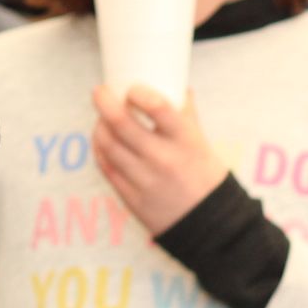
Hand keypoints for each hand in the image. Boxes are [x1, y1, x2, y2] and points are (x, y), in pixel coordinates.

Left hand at [90, 86, 229, 236]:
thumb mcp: (201, 142)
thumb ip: (186, 114)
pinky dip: (100, 149)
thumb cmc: (204, 176)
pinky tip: (101, 141)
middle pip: (122, 124)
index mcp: (185, 140)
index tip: (131, 88)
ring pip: (109, 145)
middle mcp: (163, 159)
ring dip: (99, 126)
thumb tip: (176, 84)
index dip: (138, 93)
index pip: (158, 107)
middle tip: (100, 92)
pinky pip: (107, 168)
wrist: (207, 224)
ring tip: (100, 118)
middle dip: (104, 102)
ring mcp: (145, 180)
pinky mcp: (131, 197)